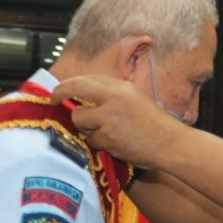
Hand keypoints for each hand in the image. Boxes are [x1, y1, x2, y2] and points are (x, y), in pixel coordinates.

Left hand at [52, 75, 186, 168]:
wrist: (170, 143)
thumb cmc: (155, 124)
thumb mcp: (135, 99)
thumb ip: (112, 95)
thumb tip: (84, 95)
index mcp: (121, 87)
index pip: (87, 79)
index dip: (68, 84)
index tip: (58, 90)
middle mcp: (114, 98)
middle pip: (76, 89)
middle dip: (60, 94)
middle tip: (53, 101)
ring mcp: (109, 118)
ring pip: (79, 119)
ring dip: (84, 126)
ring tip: (102, 131)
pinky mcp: (108, 137)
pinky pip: (90, 139)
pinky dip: (97, 142)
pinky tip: (112, 142)